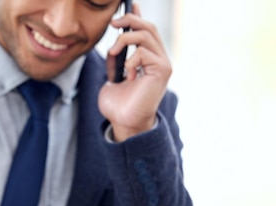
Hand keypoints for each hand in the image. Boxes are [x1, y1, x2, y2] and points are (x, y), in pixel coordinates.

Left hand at [98, 3, 171, 141]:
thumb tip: (115, 42)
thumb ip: (116, 59)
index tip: (128, 5)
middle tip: (113, 24)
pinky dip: (130, 60)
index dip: (137, 16)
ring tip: (113, 52)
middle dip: (130, 21)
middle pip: (148, 27)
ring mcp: (163, 64)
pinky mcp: (162, 70)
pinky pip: (143, 52)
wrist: (123, 122)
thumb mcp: (112, 76)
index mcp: (148, 59)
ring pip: (145, 35)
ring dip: (124, 40)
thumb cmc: (118, 104)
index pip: (146, 30)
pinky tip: (127, 75)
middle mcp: (159, 59)